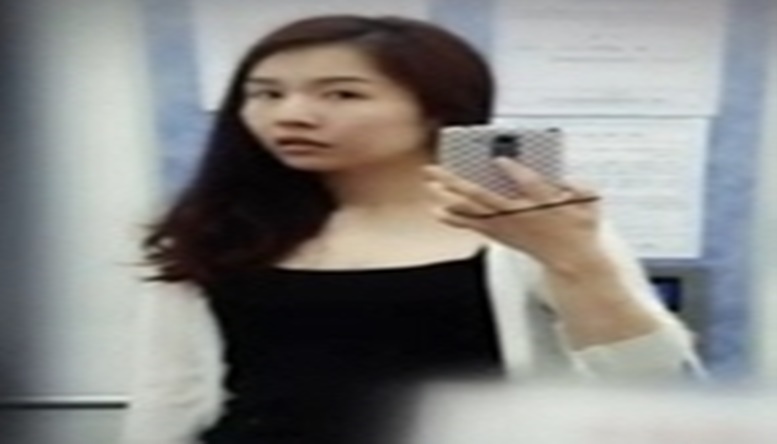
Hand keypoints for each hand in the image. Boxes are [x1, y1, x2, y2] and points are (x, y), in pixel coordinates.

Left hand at [423, 157, 602, 267]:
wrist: (572, 260)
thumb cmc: (579, 225)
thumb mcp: (590, 203)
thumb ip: (580, 188)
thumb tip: (568, 181)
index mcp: (545, 203)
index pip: (530, 185)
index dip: (515, 173)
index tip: (500, 159)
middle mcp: (520, 214)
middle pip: (485, 195)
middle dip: (459, 181)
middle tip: (438, 169)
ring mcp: (507, 225)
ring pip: (473, 208)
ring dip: (449, 195)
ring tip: (430, 182)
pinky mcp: (501, 233)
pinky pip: (473, 225)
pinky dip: (454, 218)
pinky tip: (436, 210)